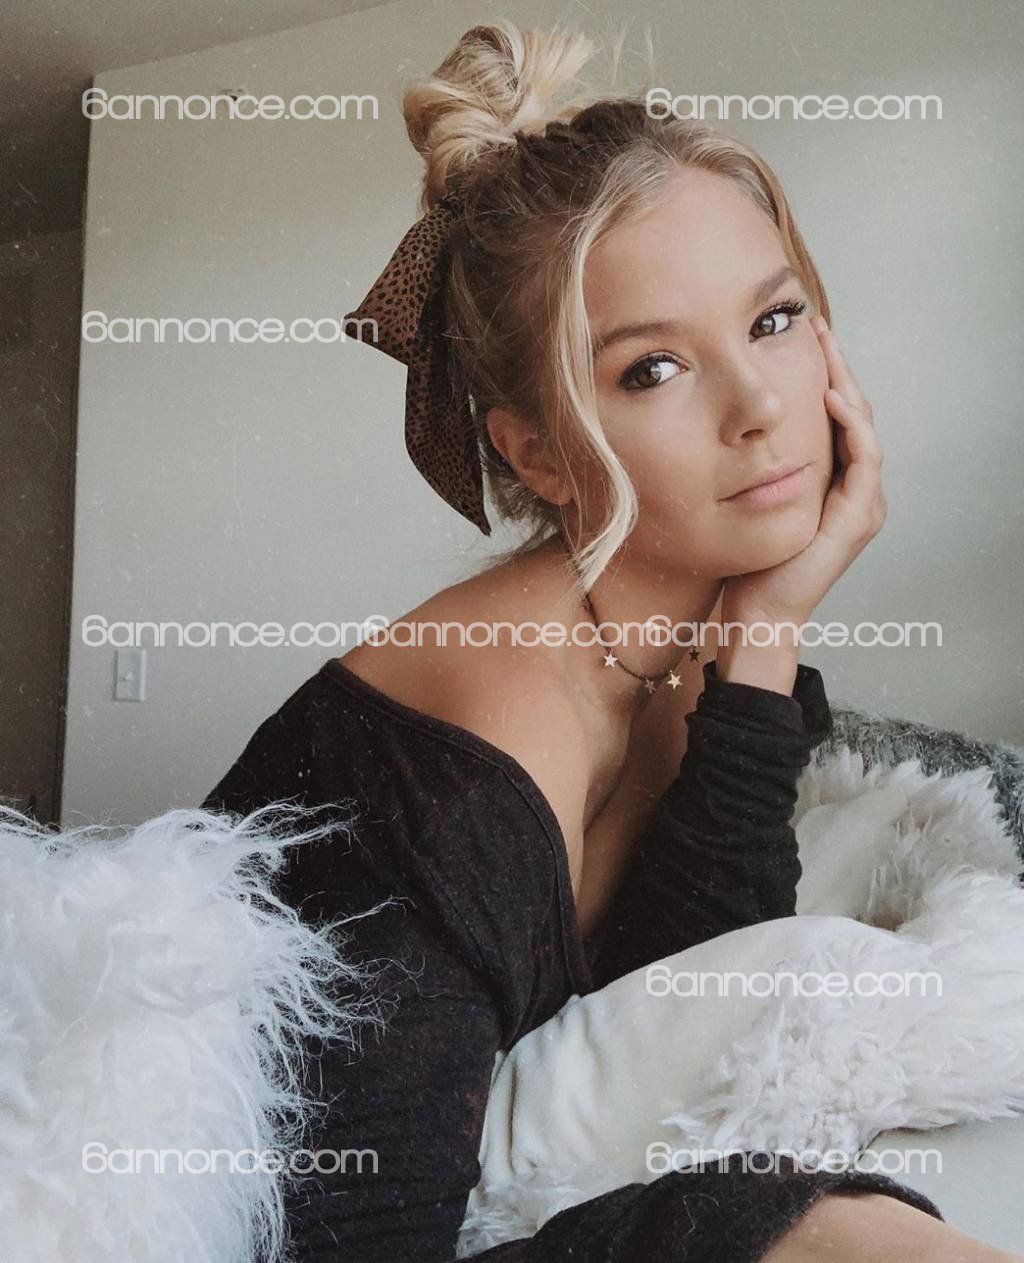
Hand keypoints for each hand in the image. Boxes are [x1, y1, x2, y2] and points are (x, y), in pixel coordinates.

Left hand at [720, 315, 886, 630]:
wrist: (755, 610)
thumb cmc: (745, 560)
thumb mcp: (746, 498)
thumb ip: (751, 463)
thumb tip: (723, 420)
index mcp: (832, 482)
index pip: (836, 415)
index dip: (824, 374)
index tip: (801, 336)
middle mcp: (855, 489)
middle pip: (854, 412)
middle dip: (837, 367)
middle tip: (817, 328)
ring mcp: (863, 503)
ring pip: (864, 427)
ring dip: (847, 384)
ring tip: (826, 349)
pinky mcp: (859, 517)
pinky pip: (864, 459)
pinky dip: (851, 426)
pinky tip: (831, 398)